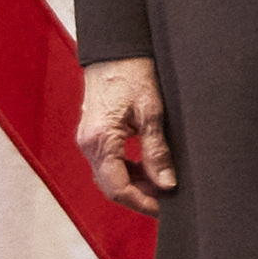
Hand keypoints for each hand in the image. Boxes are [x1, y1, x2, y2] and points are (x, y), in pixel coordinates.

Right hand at [77, 58, 178, 213]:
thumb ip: (157, 151)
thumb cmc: (133, 73)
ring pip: (110, 176)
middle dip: (140, 196)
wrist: (115, 49)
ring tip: (163, 183)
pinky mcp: (93, 134)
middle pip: (111, 186)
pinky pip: (108, 162)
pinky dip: (128, 170)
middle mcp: (88, 144)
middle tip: (169, 200)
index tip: (166, 209)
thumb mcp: (152, 112)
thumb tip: (167, 183)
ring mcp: (88, 140)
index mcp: (100, 140)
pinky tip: (149, 168)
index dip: (143, 202)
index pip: (118, 188)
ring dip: (135, 184)